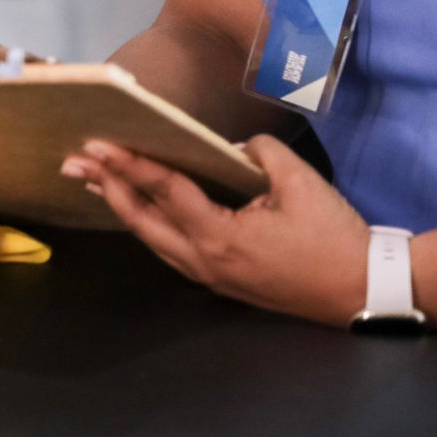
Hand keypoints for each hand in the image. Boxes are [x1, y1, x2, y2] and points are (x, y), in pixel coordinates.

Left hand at [62, 134, 369, 325]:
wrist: (363, 292)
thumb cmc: (334, 238)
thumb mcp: (301, 183)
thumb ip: (259, 152)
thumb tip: (229, 147)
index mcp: (219, 237)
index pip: (164, 192)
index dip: (130, 165)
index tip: (98, 145)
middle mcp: (203, 260)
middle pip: (141, 219)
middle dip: (107, 187)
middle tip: (74, 161)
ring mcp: (208, 275)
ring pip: (151, 238)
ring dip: (121, 206)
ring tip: (94, 180)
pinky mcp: (218, 280)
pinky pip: (168, 248)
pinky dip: (145, 224)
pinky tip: (136, 208)